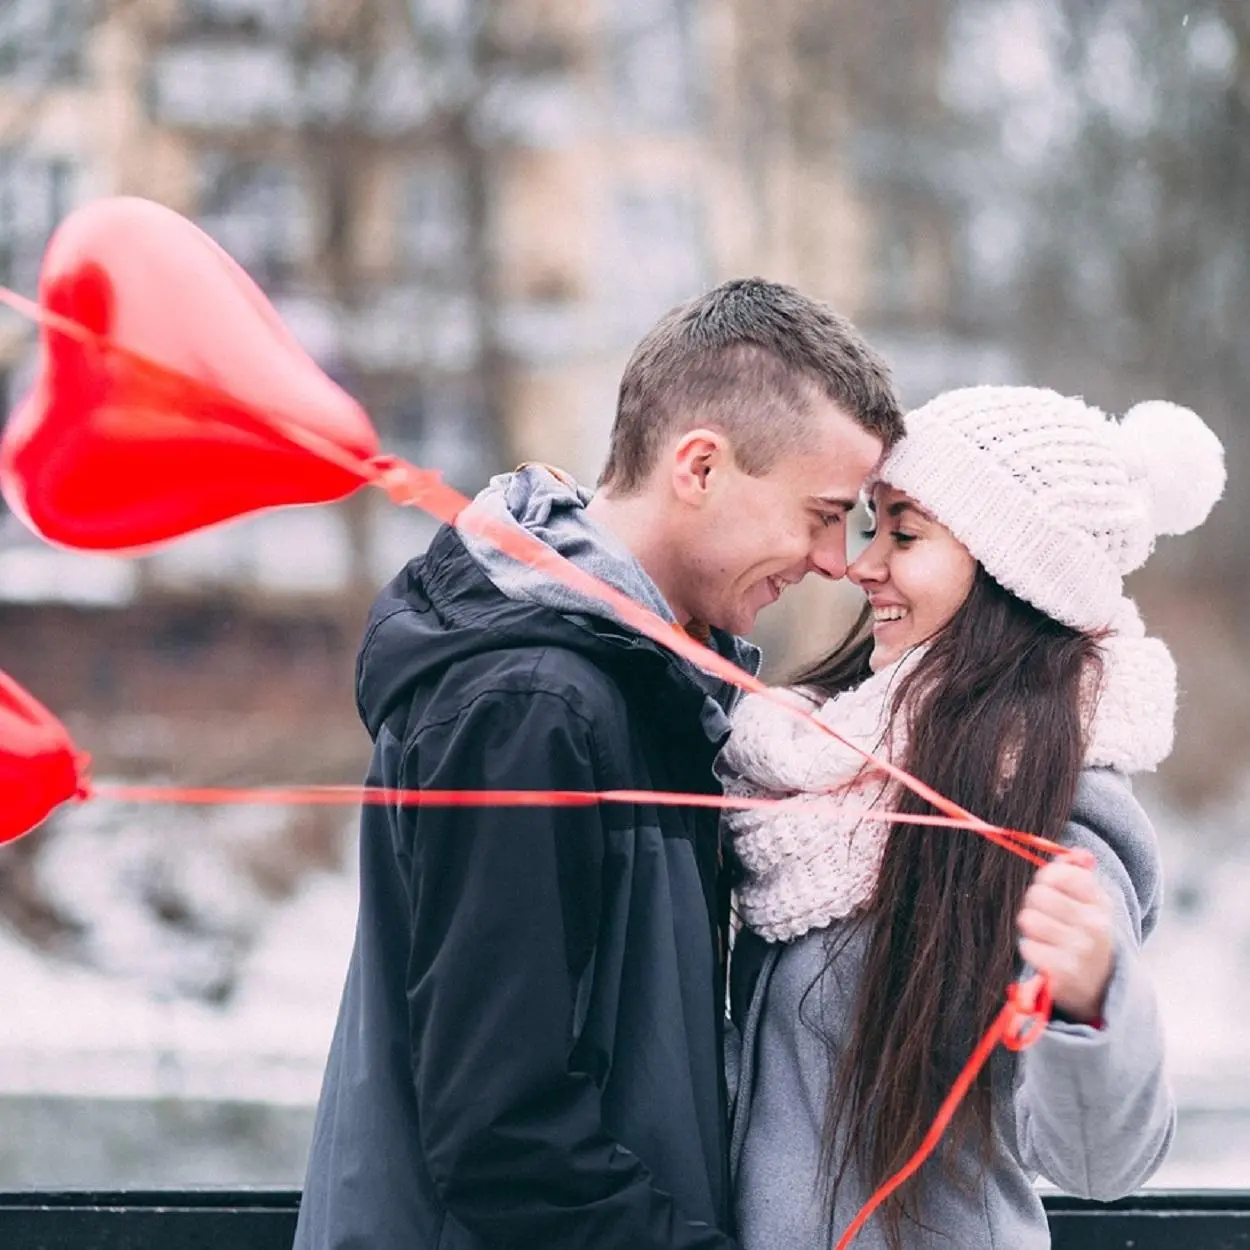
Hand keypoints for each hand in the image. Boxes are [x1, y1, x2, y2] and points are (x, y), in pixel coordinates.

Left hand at [1016, 850, 1114, 1024]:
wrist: (1102, 986)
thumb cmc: (1088, 936)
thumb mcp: (1092, 904)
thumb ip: (1077, 874)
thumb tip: (1070, 853)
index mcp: (1101, 904)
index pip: (1062, 874)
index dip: (1047, 878)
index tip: (1050, 888)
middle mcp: (1094, 926)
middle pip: (1038, 894)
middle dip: (1034, 902)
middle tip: (1043, 913)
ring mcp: (1079, 951)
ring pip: (1029, 919)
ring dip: (1031, 926)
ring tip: (1045, 935)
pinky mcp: (1062, 973)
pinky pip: (1027, 946)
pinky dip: (1031, 949)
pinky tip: (1046, 954)